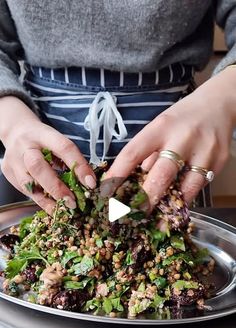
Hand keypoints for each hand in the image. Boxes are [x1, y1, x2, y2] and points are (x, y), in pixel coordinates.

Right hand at [0, 97, 95, 213]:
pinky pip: (25, 191)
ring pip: (28, 184)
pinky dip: (41, 201)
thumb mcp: (57, 141)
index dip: (79, 166)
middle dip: (57, 187)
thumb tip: (88, 183)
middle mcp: (25, 146)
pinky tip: (52, 207)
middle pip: (38, 167)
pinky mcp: (8, 173)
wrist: (16, 133)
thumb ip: (71, 159)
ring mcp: (14, 160)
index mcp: (43, 134)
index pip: (63, 147)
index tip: (91, 183)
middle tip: (72, 202)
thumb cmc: (43, 140)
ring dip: (48, 200)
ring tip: (63, 210)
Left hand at [105, 67, 234, 206]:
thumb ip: (147, 154)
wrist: (219, 105)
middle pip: (161, 174)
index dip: (117, 175)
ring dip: (170, 206)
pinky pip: (200, 186)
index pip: (133, 153)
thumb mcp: (159, 127)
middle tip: (133, 215)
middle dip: (146, 198)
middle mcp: (182, 138)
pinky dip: (187, 198)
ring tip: (158, 222)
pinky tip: (177, 206)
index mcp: (160, 127)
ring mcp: (204, 151)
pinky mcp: (219, 162)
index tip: (106, 193)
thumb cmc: (181, 119)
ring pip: (186, 186)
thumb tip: (133, 182)